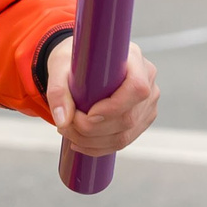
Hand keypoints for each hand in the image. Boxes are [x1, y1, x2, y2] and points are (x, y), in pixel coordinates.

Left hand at [45, 39, 160, 156]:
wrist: (82, 65)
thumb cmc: (75, 62)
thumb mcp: (60, 68)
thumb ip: (59, 92)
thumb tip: (63, 120)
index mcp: (134, 59)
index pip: (137, 88)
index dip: (114, 107)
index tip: (87, 114)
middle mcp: (147, 81)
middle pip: (128, 118)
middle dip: (93, 129)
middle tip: (65, 126)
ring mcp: (147, 103)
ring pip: (125, 135)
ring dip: (92, 141)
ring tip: (68, 132)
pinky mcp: (141, 119)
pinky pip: (123, 141)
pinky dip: (98, 146)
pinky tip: (79, 141)